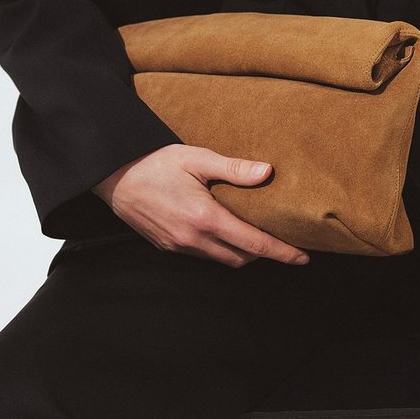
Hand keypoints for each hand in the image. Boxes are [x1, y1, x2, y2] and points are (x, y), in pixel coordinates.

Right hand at [91, 144, 309, 268]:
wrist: (116, 176)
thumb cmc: (157, 162)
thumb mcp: (197, 158)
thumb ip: (233, 168)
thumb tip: (267, 172)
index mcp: (205, 217)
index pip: (254, 243)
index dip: (281, 252)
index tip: (303, 257)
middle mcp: (194, 239)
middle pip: (242, 258)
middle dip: (266, 254)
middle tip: (285, 241)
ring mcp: (180, 246)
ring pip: (223, 260)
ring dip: (244, 253)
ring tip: (260, 237)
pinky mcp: (168, 247)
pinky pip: (204, 256)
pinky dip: (222, 250)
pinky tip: (228, 233)